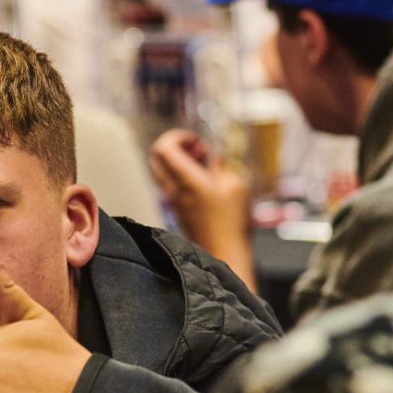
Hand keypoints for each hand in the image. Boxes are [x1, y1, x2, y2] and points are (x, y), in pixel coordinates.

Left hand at [148, 130, 256, 290]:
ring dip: (181, 162)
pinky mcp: (179, 211)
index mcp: (184, 179)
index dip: (178, 136)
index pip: (162, 147)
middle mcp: (173, 190)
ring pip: (163, 172)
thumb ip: (220, 166)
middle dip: (176, 147)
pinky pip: (172, 186)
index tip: (197, 141)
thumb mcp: (235, 185)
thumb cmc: (231, 223)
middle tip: (199, 151)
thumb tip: (213, 160)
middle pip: (157, 157)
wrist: (224, 255)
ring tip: (206, 166)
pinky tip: (207, 183)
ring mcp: (173, 202)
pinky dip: (184, 177)